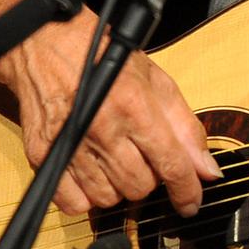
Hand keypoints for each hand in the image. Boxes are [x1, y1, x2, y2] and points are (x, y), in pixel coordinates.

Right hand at [2, 12, 221, 216]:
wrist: (47, 45)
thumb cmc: (104, 59)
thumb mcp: (156, 81)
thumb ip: (185, 127)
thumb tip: (207, 169)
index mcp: (134, 106)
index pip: (170, 163)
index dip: (186, 190)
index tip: (191, 202)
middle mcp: (101, 128)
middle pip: (140, 186)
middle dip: (149, 178)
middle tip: (143, 156)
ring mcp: (69, 144)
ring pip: (109, 198)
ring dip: (119, 187)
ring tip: (116, 159)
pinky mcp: (41, 155)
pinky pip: (73, 203)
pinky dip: (86, 196)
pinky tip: (92, 173)